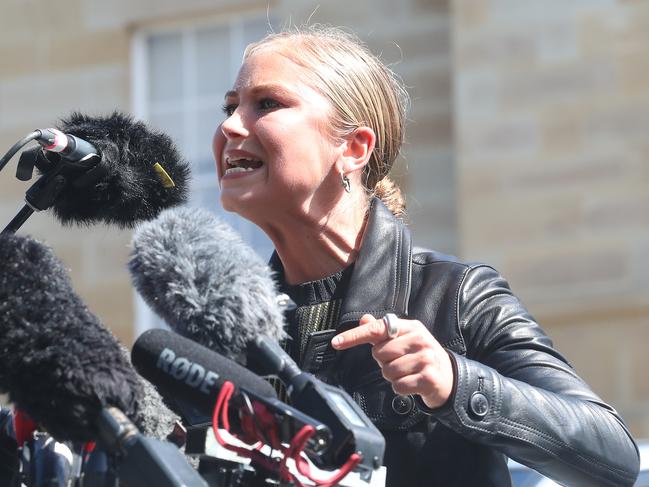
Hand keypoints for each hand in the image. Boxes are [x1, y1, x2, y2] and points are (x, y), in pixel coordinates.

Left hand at [331, 314, 453, 408]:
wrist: (448, 378)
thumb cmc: (419, 357)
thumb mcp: (404, 340)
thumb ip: (382, 332)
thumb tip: (364, 319)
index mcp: (412, 327)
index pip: (378, 329)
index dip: (355, 336)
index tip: (336, 342)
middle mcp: (420, 340)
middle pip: (380, 353)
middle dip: (384, 362)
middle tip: (400, 362)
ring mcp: (426, 359)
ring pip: (388, 372)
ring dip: (392, 377)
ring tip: (407, 373)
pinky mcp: (428, 378)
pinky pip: (398, 386)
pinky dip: (401, 388)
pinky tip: (412, 383)